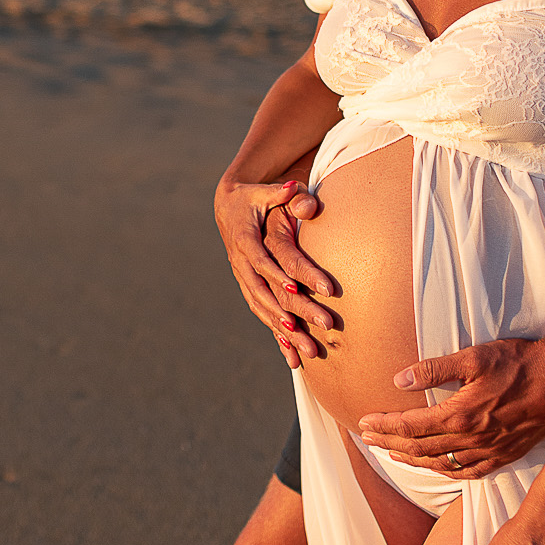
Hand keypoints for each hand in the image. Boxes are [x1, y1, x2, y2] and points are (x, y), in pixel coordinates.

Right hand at [213, 177, 336, 367]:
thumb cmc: (252, 198)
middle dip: (290, 312)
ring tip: (308, 350)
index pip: (263, 261)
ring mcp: (243, 278)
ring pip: (263, 309)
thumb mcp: (263, 191)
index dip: (279, 275)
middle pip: (265, 293)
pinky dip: (276, 335)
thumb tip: (294, 188)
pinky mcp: (249, 287)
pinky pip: (262, 314)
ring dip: (284, 331)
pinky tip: (292, 356)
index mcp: (246, 241)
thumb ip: (280, 193)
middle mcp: (241, 264)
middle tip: (316, 326)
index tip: (298, 288)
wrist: (227, 207)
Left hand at [354, 338, 544, 475]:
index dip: (384, 426)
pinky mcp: (504, 456)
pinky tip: (435, 468)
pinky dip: (445, 472)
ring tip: (391, 455)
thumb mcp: (474, 357)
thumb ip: (434, 369)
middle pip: (419, 449)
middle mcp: (472, 440)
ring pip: (441, 465)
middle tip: (367, 440)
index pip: (410, 426)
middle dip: (389, 444)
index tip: (363, 423)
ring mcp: (489, 452)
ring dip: (412, 460)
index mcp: (461, 416)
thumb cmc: (520, 362)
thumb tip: (399, 380)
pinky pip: (468, 473)